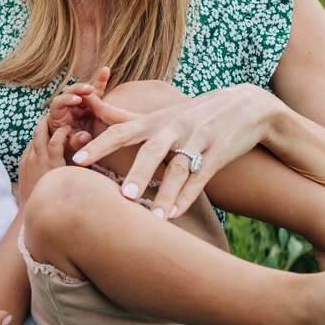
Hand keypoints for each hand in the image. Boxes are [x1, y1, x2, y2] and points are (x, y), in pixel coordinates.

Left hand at [17, 114, 72, 207]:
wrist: (32, 211)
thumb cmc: (58, 196)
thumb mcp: (71, 178)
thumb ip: (78, 162)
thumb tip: (87, 147)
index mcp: (52, 164)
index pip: (55, 139)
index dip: (62, 130)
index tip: (69, 127)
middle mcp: (37, 160)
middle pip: (39, 132)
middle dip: (46, 121)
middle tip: (55, 115)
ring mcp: (27, 162)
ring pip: (32, 138)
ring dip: (40, 130)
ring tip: (49, 124)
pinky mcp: (22, 165)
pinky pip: (29, 148)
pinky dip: (36, 142)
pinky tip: (43, 142)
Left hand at [47, 65, 111, 145]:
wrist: (78, 154)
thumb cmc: (69, 151)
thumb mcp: (71, 149)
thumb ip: (75, 142)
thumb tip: (84, 136)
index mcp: (57, 117)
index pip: (58, 104)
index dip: (66, 100)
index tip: (76, 100)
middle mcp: (68, 109)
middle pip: (69, 93)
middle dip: (78, 90)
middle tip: (88, 89)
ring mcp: (80, 106)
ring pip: (83, 92)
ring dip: (90, 86)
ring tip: (97, 83)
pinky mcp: (91, 106)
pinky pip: (96, 93)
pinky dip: (100, 82)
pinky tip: (105, 70)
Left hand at [71, 82, 277, 218]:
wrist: (246, 105)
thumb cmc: (193, 113)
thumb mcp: (162, 112)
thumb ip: (126, 116)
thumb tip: (94, 110)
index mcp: (154, 121)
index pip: (121, 131)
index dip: (100, 145)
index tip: (79, 160)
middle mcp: (174, 128)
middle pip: (152, 152)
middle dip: (138, 174)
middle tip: (124, 198)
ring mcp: (198, 140)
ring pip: (179, 169)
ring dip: (166, 194)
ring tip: (154, 218)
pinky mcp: (218, 154)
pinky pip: (201, 178)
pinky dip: (188, 196)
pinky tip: (176, 214)